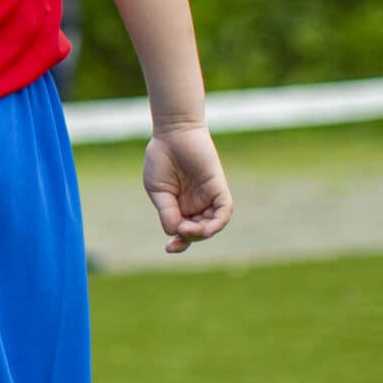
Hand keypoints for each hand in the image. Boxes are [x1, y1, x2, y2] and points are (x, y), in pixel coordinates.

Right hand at [143, 126, 231, 253]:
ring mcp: (208, 197)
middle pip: (199, 231)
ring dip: (202, 233)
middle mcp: (196, 205)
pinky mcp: (218, 188)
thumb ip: (167, 212)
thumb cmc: (161, 160)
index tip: (168, 249)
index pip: (184, 233)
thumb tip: (174, 232)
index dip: (179, 244)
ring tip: (189, 230)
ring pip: (212, 225)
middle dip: (190, 237)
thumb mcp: (158, 191)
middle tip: (180, 231)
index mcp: (180, 207)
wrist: (172, 134)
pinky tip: (207, 228)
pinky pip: (224, 211)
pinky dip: (218, 222)